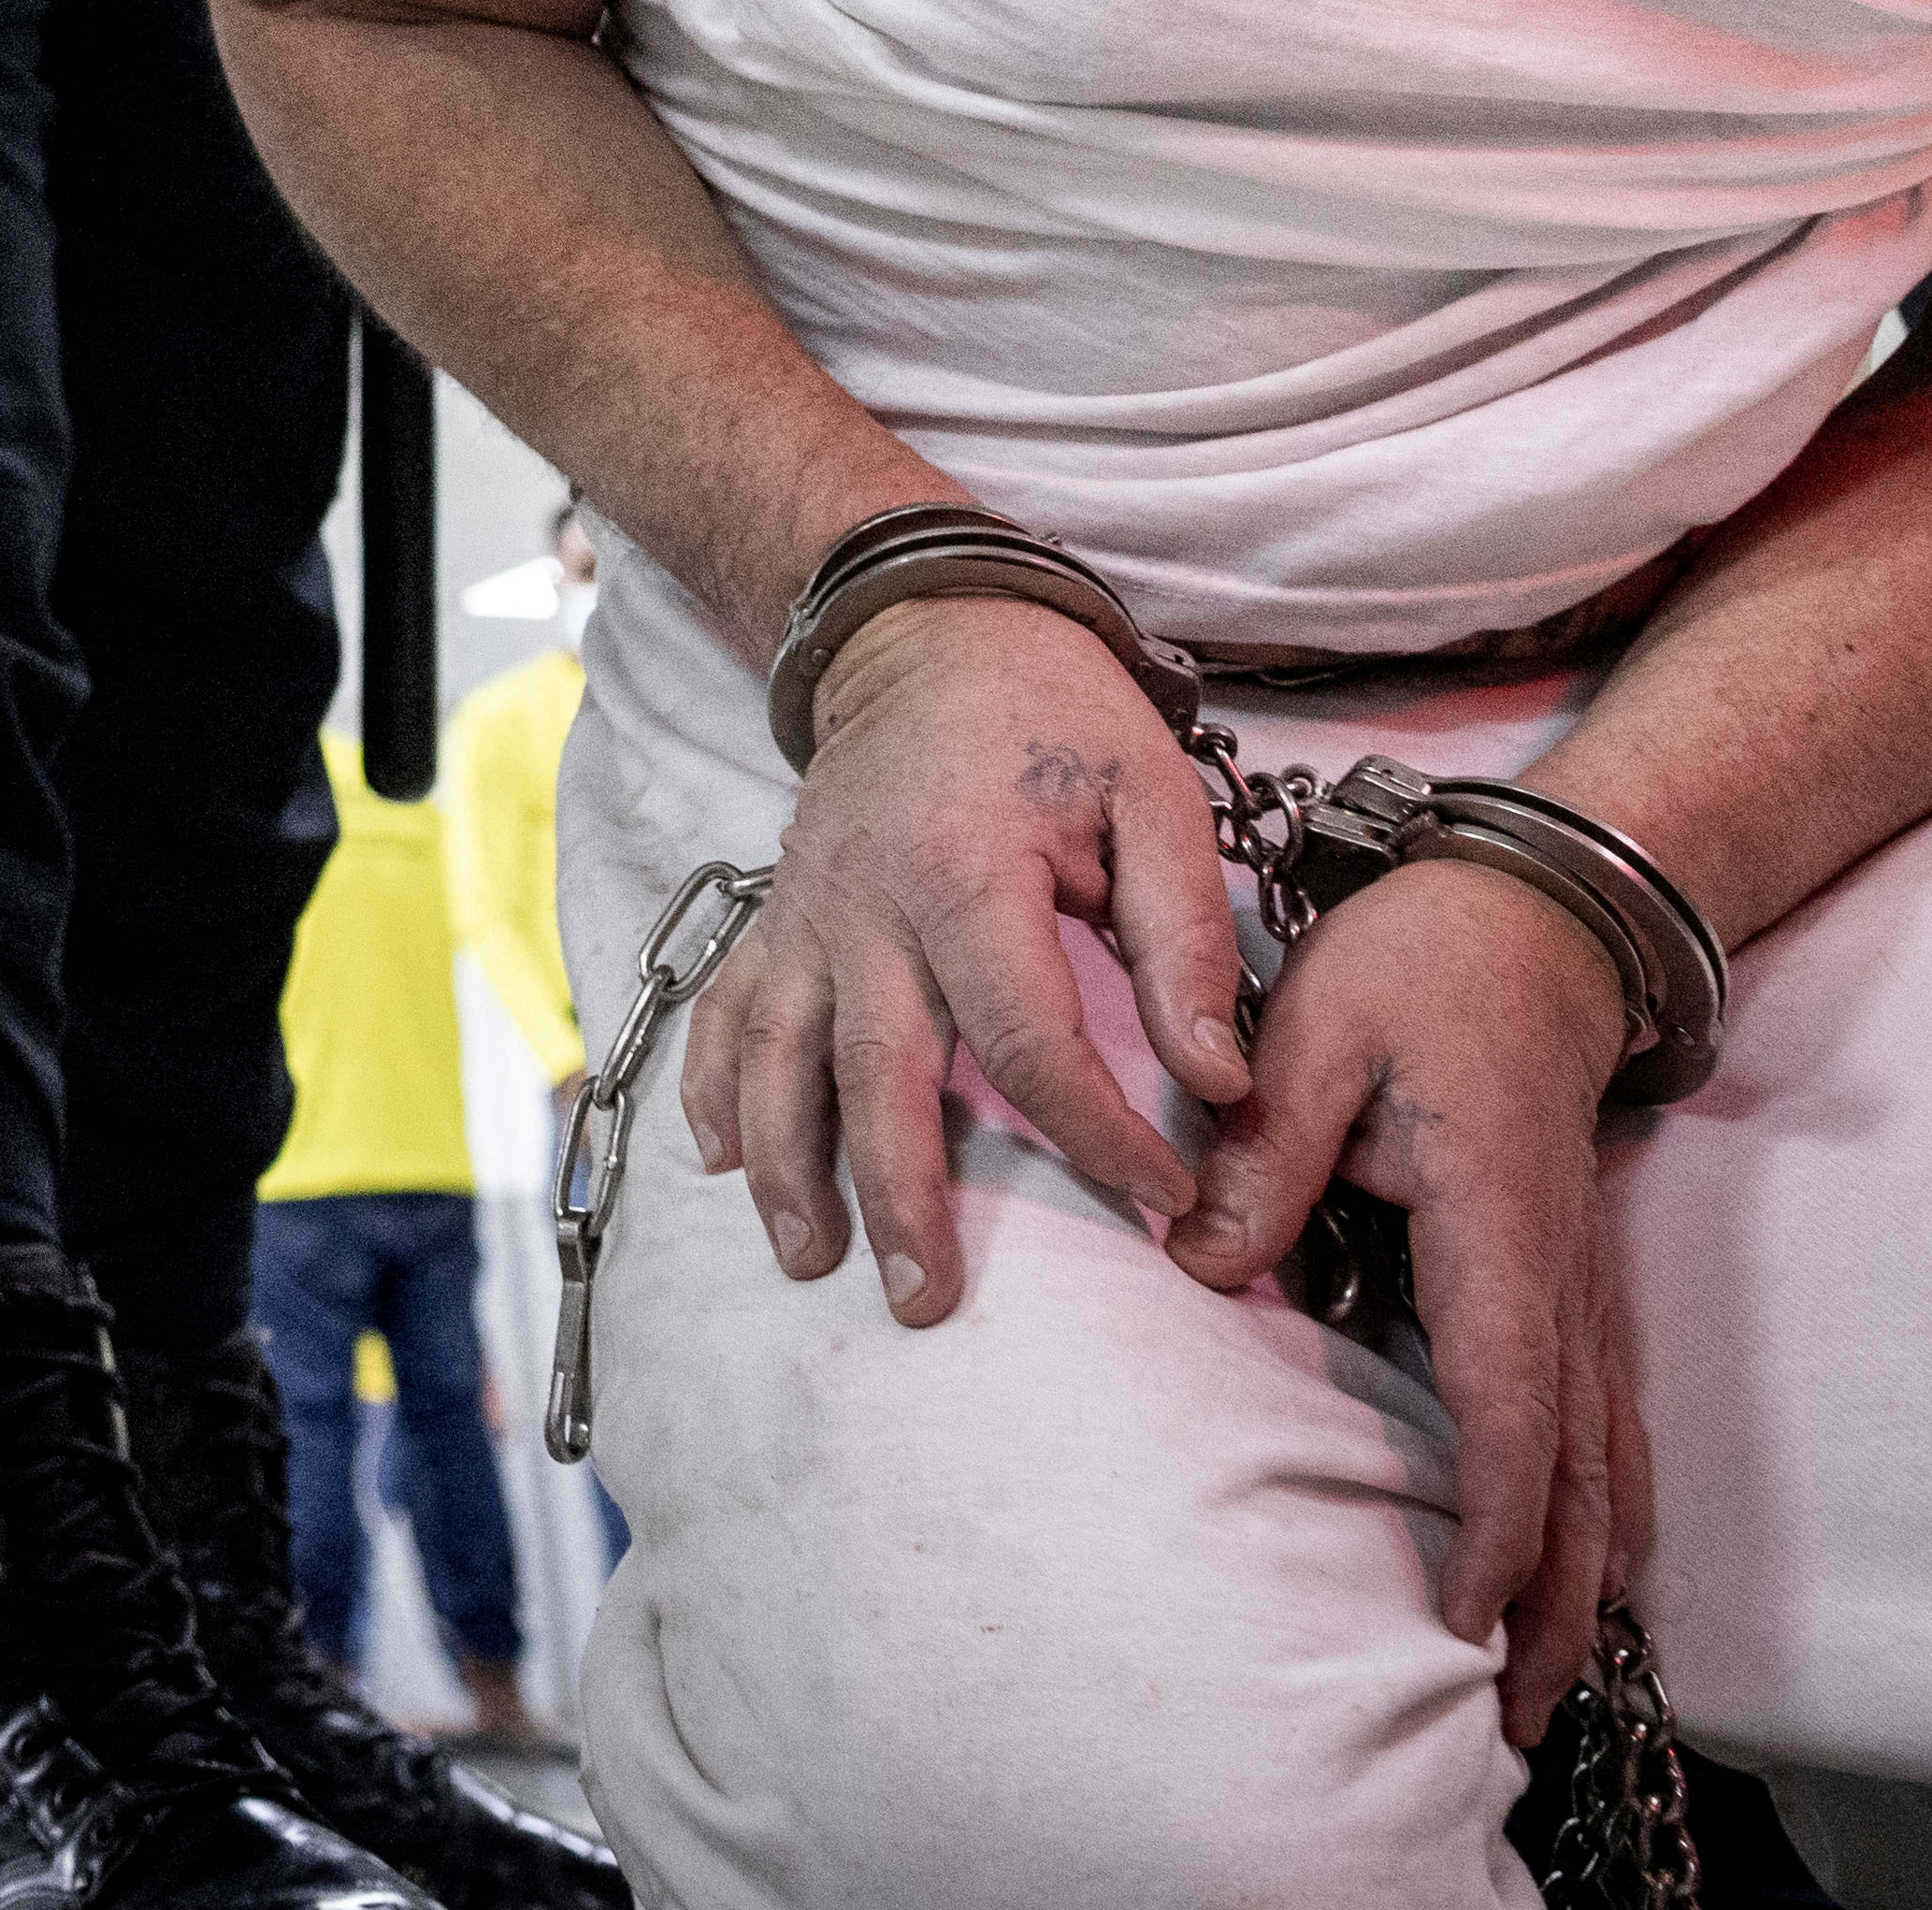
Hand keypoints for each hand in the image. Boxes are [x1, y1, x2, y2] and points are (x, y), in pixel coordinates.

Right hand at [688, 598, 1261, 1328]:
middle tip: (931, 1302)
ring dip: (789, 1167)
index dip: (1099, 1135)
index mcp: (965, 872)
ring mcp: (805, 913)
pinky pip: (725, 1011)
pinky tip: (725, 1163)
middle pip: (875, 1073)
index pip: (1030, 1040)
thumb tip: (1217, 1079)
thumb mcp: (1154, 797)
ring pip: (777, 1058)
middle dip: (902, 1196)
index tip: (1164, 1197)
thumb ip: (1185, 940)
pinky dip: (714, 1088)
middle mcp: (865, 903)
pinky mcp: (776, 916)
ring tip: (814, 1259)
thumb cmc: (1053, 716)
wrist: (929, 629)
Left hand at [1160, 856, 1652, 1743]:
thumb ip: (1260, 1150)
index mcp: (1497, 1229)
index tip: (1455, 1619)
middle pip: (1578, 1476)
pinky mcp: (1571, 1285)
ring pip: (1604, 1466)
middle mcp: (1560, 1281)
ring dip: (1585, 1581)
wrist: (1533, 919)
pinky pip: (1599, 1425)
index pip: (1508, 1410)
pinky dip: (1595, 1516)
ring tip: (1538, 1689)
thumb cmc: (1422, 967)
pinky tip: (1578, 1579)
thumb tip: (1200, 1258)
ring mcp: (1579, 1289)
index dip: (1494, 1529)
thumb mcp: (1312, 1031)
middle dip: (1554, 1606)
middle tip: (1507, 1721)